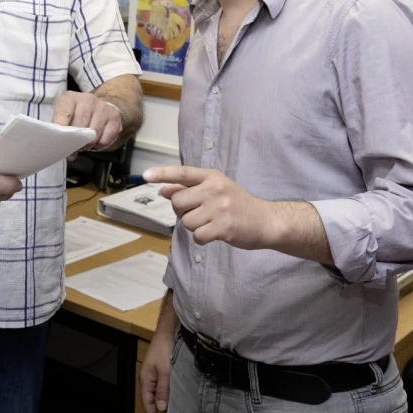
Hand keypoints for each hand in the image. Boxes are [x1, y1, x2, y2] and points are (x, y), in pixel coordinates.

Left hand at [52, 92, 122, 153]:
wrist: (100, 107)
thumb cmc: (77, 115)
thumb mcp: (65, 118)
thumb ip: (62, 132)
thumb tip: (70, 155)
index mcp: (70, 98)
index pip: (64, 113)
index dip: (61, 128)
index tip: (59, 140)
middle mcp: (88, 99)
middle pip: (80, 126)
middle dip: (76, 141)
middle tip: (74, 146)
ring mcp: (103, 107)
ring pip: (94, 135)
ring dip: (88, 144)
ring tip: (84, 143)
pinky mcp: (115, 117)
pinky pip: (105, 140)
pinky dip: (99, 145)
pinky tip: (96, 140)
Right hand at [140, 332, 172, 412]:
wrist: (168, 331)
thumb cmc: (165, 349)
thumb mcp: (165, 370)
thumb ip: (163, 389)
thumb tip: (161, 407)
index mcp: (146, 379)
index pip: (146, 402)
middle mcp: (149, 378)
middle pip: (151, 399)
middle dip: (157, 411)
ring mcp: (155, 374)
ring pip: (158, 393)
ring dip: (163, 402)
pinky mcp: (162, 370)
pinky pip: (163, 386)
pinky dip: (167, 394)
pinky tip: (175, 397)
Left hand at [143, 166, 267, 247]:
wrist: (267, 221)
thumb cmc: (238, 205)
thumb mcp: (216, 190)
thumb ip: (190, 189)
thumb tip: (164, 190)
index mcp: (212, 177)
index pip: (183, 173)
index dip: (163, 174)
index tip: (145, 176)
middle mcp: (215, 189)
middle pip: (178, 202)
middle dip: (183, 212)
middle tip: (199, 214)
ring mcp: (219, 208)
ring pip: (186, 221)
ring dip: (194, 227)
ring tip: (211, 223)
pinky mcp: (223, 227)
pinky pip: (197, 236)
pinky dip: (202, 239)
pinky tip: (214, 234)